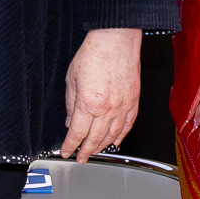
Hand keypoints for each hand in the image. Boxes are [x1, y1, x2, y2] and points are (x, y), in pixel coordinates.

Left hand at [58, 27, 140, 160]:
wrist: (116, 40)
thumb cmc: (95, 53)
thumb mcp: (72, 78)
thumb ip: (71, 103)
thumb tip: (70, 120)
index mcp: (88, 104)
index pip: (77, 133)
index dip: (70, 146)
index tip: (66, 152)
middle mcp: (107, 109)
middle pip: (95, 139)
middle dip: (86, 152)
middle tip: (81, 159)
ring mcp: (123, 106)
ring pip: (112, 135)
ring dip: (102, 146)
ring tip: (95, 152)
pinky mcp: (133, 100)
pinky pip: (128, 124)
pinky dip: (121, 135)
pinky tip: (116, 141)